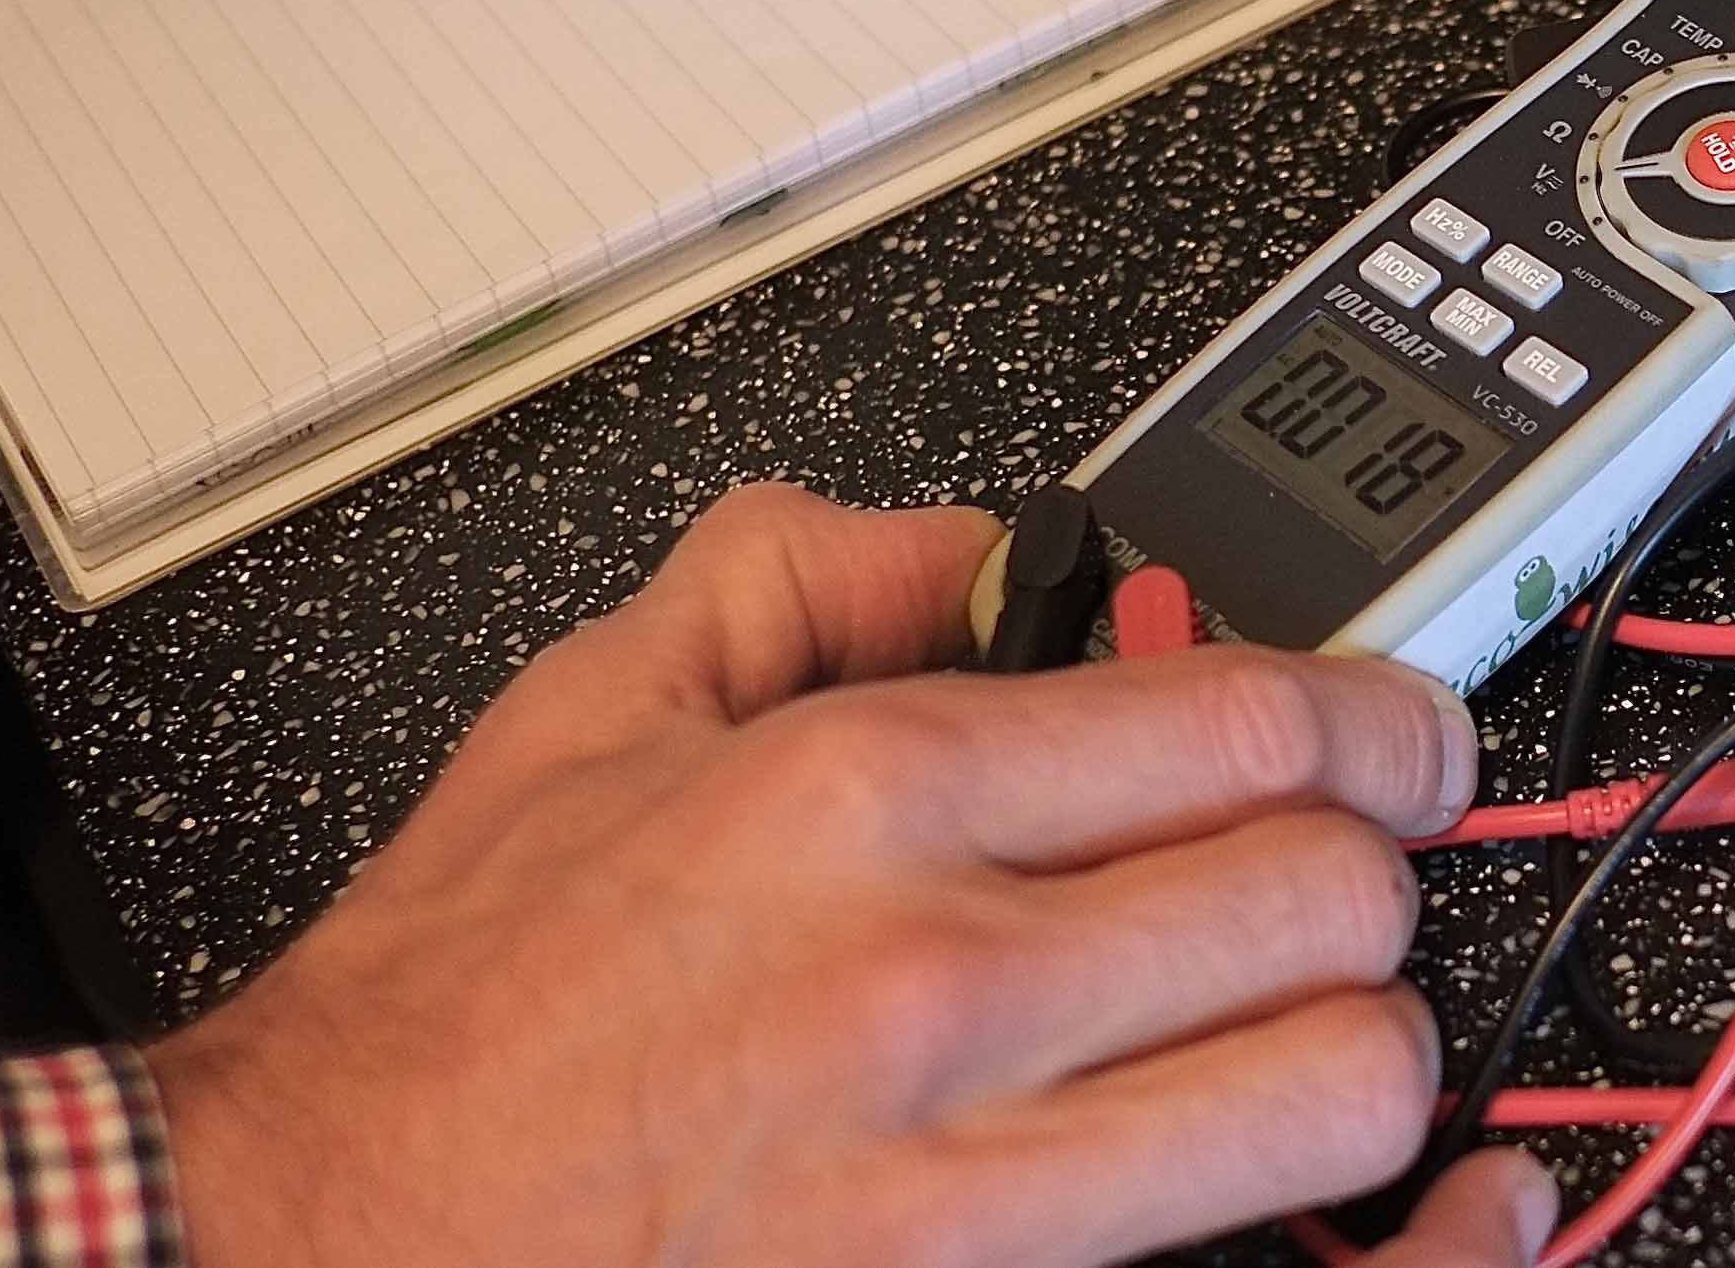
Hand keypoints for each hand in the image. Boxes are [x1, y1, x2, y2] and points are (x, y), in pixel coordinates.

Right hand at [147, 484, 1554, 1267]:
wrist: (299, 1242)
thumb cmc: (444, 1015)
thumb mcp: (591, 709)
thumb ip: (804, 571)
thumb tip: (981, 539)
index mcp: (864, 793)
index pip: (1255, 720)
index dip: (1381, 722)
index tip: (1399, 741)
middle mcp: (933, 979)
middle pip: (1332, 893)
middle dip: (1368, 872)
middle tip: (1336, 877)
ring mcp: (957, 1177)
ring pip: (1340, 1086)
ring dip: (1357, 1044)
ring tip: (1303, 1027)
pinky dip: (1400, 1256)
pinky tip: (1434, 1221)